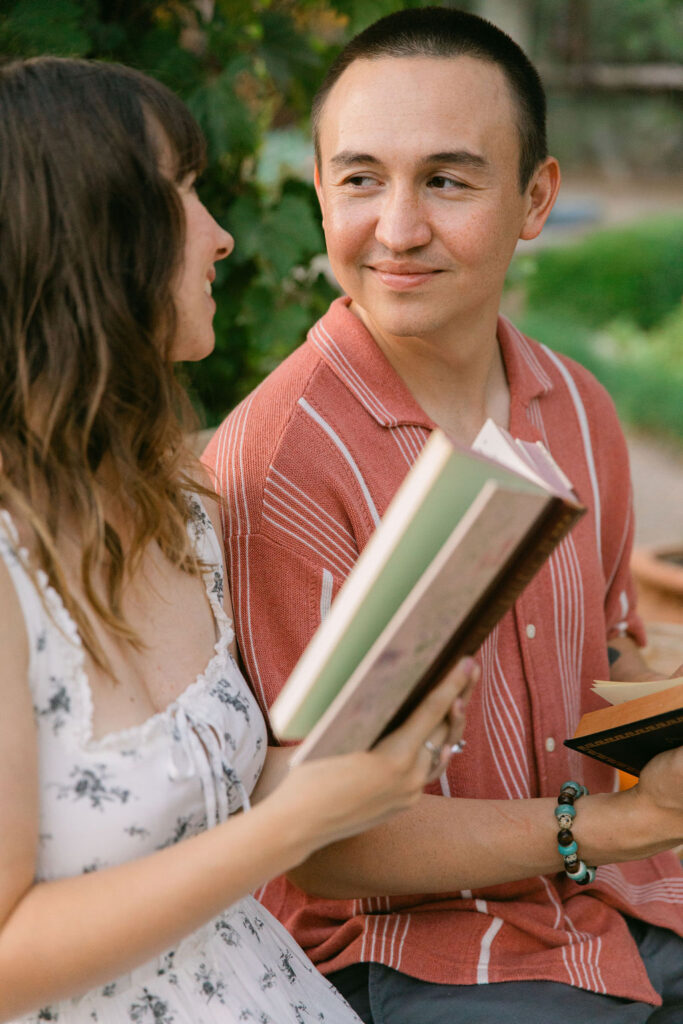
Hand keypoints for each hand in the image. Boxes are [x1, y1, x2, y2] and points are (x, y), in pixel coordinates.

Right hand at [270, 658, 478, 857]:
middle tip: (470, 670)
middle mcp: (410, 776)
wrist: (299, 824)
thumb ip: (370, 715)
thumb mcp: (338, 735)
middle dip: (459, 697)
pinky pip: (428, 771)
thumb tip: (387, 685)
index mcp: (395, 756)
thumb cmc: (309, 772)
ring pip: (440, 751)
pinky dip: (437, 752)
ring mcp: (409, 793)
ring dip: (450, 725)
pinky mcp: (404, 803)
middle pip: (444, 729)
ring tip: (460, 699)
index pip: (432, 710)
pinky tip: (442, 741)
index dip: (452, 683)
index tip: (467, 662)